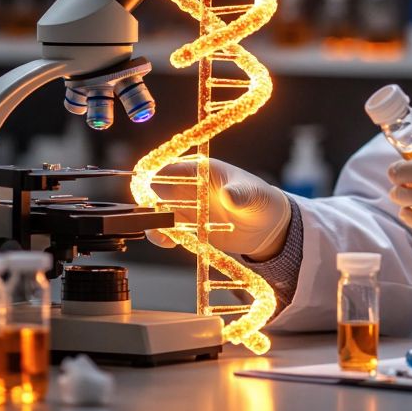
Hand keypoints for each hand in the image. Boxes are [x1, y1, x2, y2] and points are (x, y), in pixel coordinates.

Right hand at [144, 159, 291, 259]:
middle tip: (150, 216)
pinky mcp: (189, 226)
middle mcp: (190, 187)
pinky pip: (168, 230)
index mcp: (202, 170)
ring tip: (162, 235)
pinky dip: (163, 235)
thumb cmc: (261, 201)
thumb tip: (228, 195)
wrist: (267, 227)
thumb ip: (241, 195)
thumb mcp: (254, 196)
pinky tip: (170, 243)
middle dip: (147, 201)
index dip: (153, 174)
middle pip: (156, 189)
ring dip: (153, 221)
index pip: (171, 167)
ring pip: (158, 211)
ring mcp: (187, 207)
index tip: (144, 187)